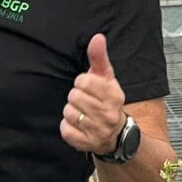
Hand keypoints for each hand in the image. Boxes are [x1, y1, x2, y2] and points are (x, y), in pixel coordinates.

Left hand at [60, 34, 128, 156]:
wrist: (116, 134)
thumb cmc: (107, 101)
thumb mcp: (106, 79)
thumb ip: (99, 58)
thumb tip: (97, 37)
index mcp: (114, 96)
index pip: (84, 81)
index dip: (82, 83)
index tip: (88, 88)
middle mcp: (109, 114)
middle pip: (74, 97)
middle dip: (76, 98)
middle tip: (85, 102)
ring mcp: (98, 131)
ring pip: (69, 113)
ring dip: (71, 112)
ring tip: (82, 114)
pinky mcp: (87, 143)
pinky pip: (66, 130)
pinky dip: (68, 127)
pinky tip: (78, 125)